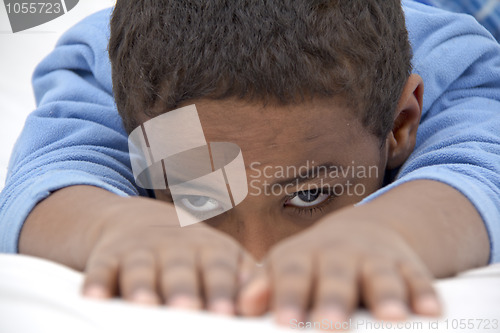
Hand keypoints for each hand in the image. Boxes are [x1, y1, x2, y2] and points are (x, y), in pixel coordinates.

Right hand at [81, 196, 257, 314]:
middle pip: (179, 268)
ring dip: (142, 285)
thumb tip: (265, 303)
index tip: (226, 312)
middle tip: (186, 310)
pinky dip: (96, 282)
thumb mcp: (223, 257)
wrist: (141, 220)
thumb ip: (244, 279)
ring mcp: (140, 250)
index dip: (221, 288)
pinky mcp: (108, 256)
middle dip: (183, 288)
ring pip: (141, 267)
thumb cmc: (193, 251)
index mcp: (208, 249)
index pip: (218, 267)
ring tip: (144, 304)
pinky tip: (93, 297)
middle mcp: (174, 247)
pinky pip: (100, 268)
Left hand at [239, 207, 441, 324]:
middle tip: (331, 325)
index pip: (293, 274)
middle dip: (334, 299)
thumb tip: (242, 307)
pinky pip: (416, 275)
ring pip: (379, 273)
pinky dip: (423, 291)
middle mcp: (338, 253)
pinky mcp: (404, 263)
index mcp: (303, 255)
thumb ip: (266, 286)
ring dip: (386, 293)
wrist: (361, 231)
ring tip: (391, 316)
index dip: (289, 296)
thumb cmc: (314, 261)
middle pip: (336, 274)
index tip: (285, 322)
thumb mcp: (287, 266)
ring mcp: (373, 256)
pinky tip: (429, 310)